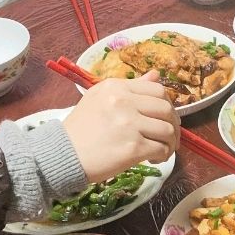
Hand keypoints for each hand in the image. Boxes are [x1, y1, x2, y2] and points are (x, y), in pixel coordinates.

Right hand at [63, 70, 179, 182]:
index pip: (158, 90)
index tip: (164, 118)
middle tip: (167, 137)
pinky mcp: (133, 147)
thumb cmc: (80, 129)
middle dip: (173, 125)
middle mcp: (124, 102)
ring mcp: (129, 124)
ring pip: (168, 130)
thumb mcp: (100, 98)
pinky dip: (163, 156)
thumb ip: (130, 87)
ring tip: (160, 150)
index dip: (167, 105)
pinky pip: (162, 149)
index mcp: (116, 87)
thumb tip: (156, 74)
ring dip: (170, 143)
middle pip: (166, 110)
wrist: (62, 155)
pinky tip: (153, 159)